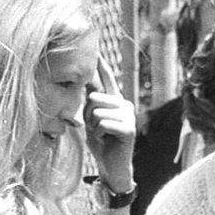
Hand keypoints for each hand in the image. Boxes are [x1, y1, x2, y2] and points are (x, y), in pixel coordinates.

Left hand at [84, 58, 135, 191]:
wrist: (112, 166)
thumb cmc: (101, 143)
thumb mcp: (91, 119)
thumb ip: (90, 102)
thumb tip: (84, 79)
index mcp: (115, 100)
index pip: (106, 78)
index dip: (101, 64)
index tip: (96, 48)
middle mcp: (124, 104)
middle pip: (94, 97)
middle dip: (88, 115)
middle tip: (95, 129)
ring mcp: (129, 115)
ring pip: (97, 112)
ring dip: (94, 127)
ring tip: (102, 135)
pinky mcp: (129, 128)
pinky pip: (104, 123)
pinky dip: (100, 134)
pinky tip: (107, 141)